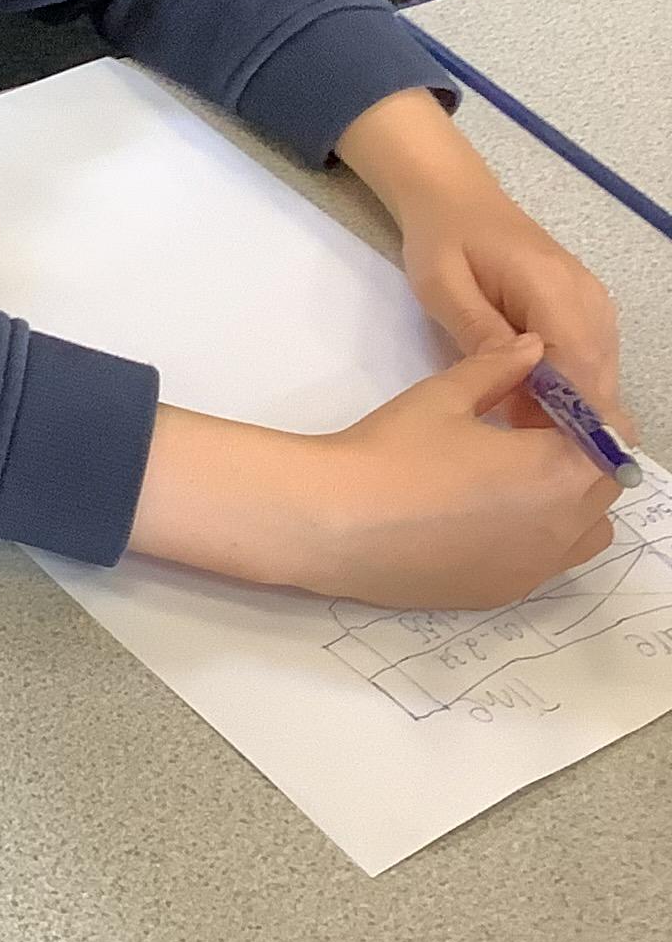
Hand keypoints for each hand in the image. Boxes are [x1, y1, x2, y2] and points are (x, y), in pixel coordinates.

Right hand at [301, 338, 619, 609]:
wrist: (332, 521)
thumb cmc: (390, 452)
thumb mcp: (444, 396)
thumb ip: (500, 368)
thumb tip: (534, 349)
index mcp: (558, 473)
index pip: (609, 438)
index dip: (585, 412)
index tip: (548, 397)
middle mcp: (562, 529)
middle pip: (603, 485)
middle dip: (579, 454)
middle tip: (528, 430)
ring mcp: (535, 569)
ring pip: (584, 530)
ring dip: (567, 500)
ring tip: (511, 478)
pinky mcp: (503, 592)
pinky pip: (543, 561)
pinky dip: (532, 535)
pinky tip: (478, 515)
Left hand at [337, 84, 635, 439]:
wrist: (456, 198)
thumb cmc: (442, 241)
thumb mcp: (442, 287)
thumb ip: (480, 334)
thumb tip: (520, 386)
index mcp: (554, 290)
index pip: (579, 368)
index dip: (570, 418)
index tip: (548, 459)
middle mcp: (589, 300)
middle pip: (597, 379)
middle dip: (570, 424)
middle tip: (532, 467)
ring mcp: (594, 305)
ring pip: (598, 376)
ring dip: (569, 410)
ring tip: (529, 449)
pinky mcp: (587, 311)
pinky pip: (589, 362)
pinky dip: (567, 390)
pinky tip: (534, 414)